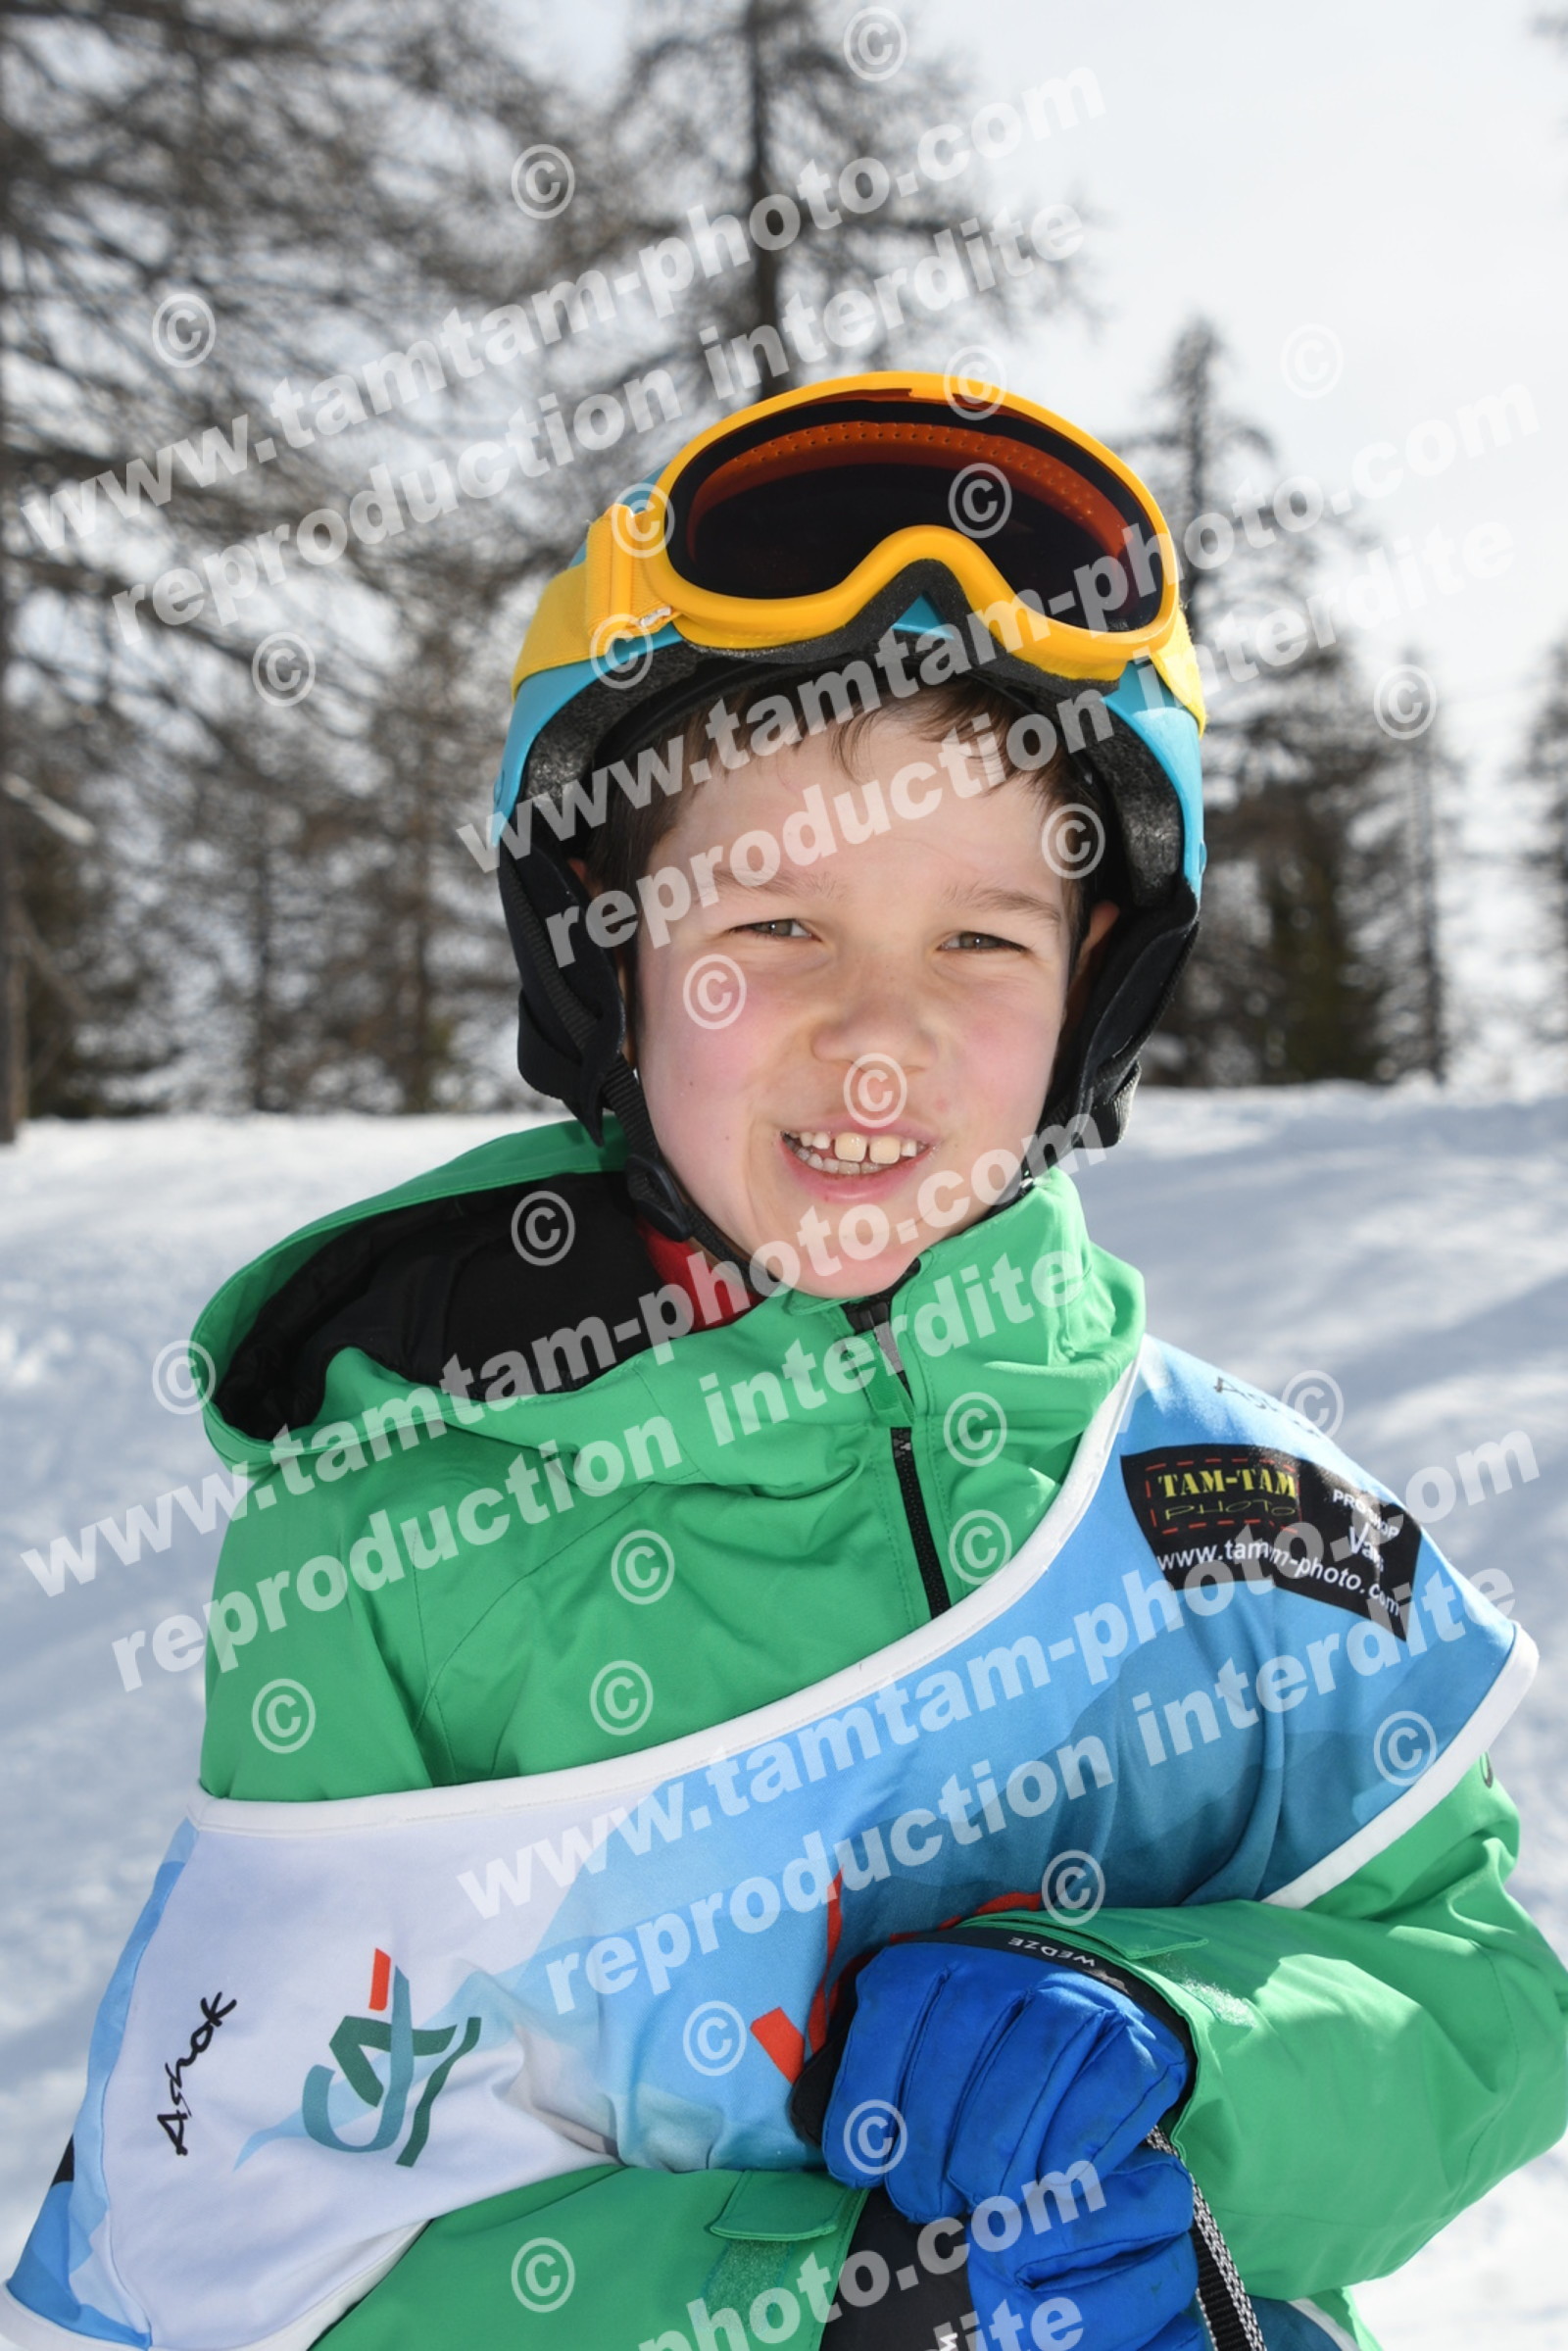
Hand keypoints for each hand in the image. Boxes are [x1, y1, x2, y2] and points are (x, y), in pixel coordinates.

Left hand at [819, 1934, 1197, 2350]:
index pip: (889, 2018)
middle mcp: (998, 1968)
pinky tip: (1051, 2183)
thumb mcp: (919, 2041)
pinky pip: (1099, 2093)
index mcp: (932, 1961)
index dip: (866, 2101)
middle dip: (930, 2153)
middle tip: (927, 2204)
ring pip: (1023, 2082)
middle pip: (953, 2064)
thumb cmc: (983, 2046)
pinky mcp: (1133, 2034)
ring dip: (996, 2160)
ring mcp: (1070, 1995)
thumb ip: (880, 2080)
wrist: (1094, 1999)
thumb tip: (850, 2156)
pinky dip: (1072, 2148)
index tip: (861, 2170)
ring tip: (983, 2205)